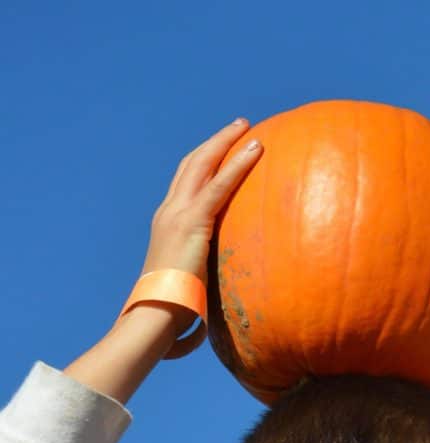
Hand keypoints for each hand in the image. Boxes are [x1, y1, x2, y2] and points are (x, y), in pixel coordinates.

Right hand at [139, 119, 262, 358]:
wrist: (155, 311)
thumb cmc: (171, 307)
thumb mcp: (188, 280)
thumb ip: (200, 272)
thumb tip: (217, 284)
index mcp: (166, 222)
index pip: (184, 181)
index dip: (203, 161)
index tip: (221, 149)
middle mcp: (168, 211)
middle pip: (191, 163)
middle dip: (216, 142)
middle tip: (239, 127)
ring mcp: (177, 214)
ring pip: (203, 164)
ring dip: (227, 142)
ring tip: (249, 128)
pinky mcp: (192, 222)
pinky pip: (219, 185)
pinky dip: (238, 164)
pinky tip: (256, 150)